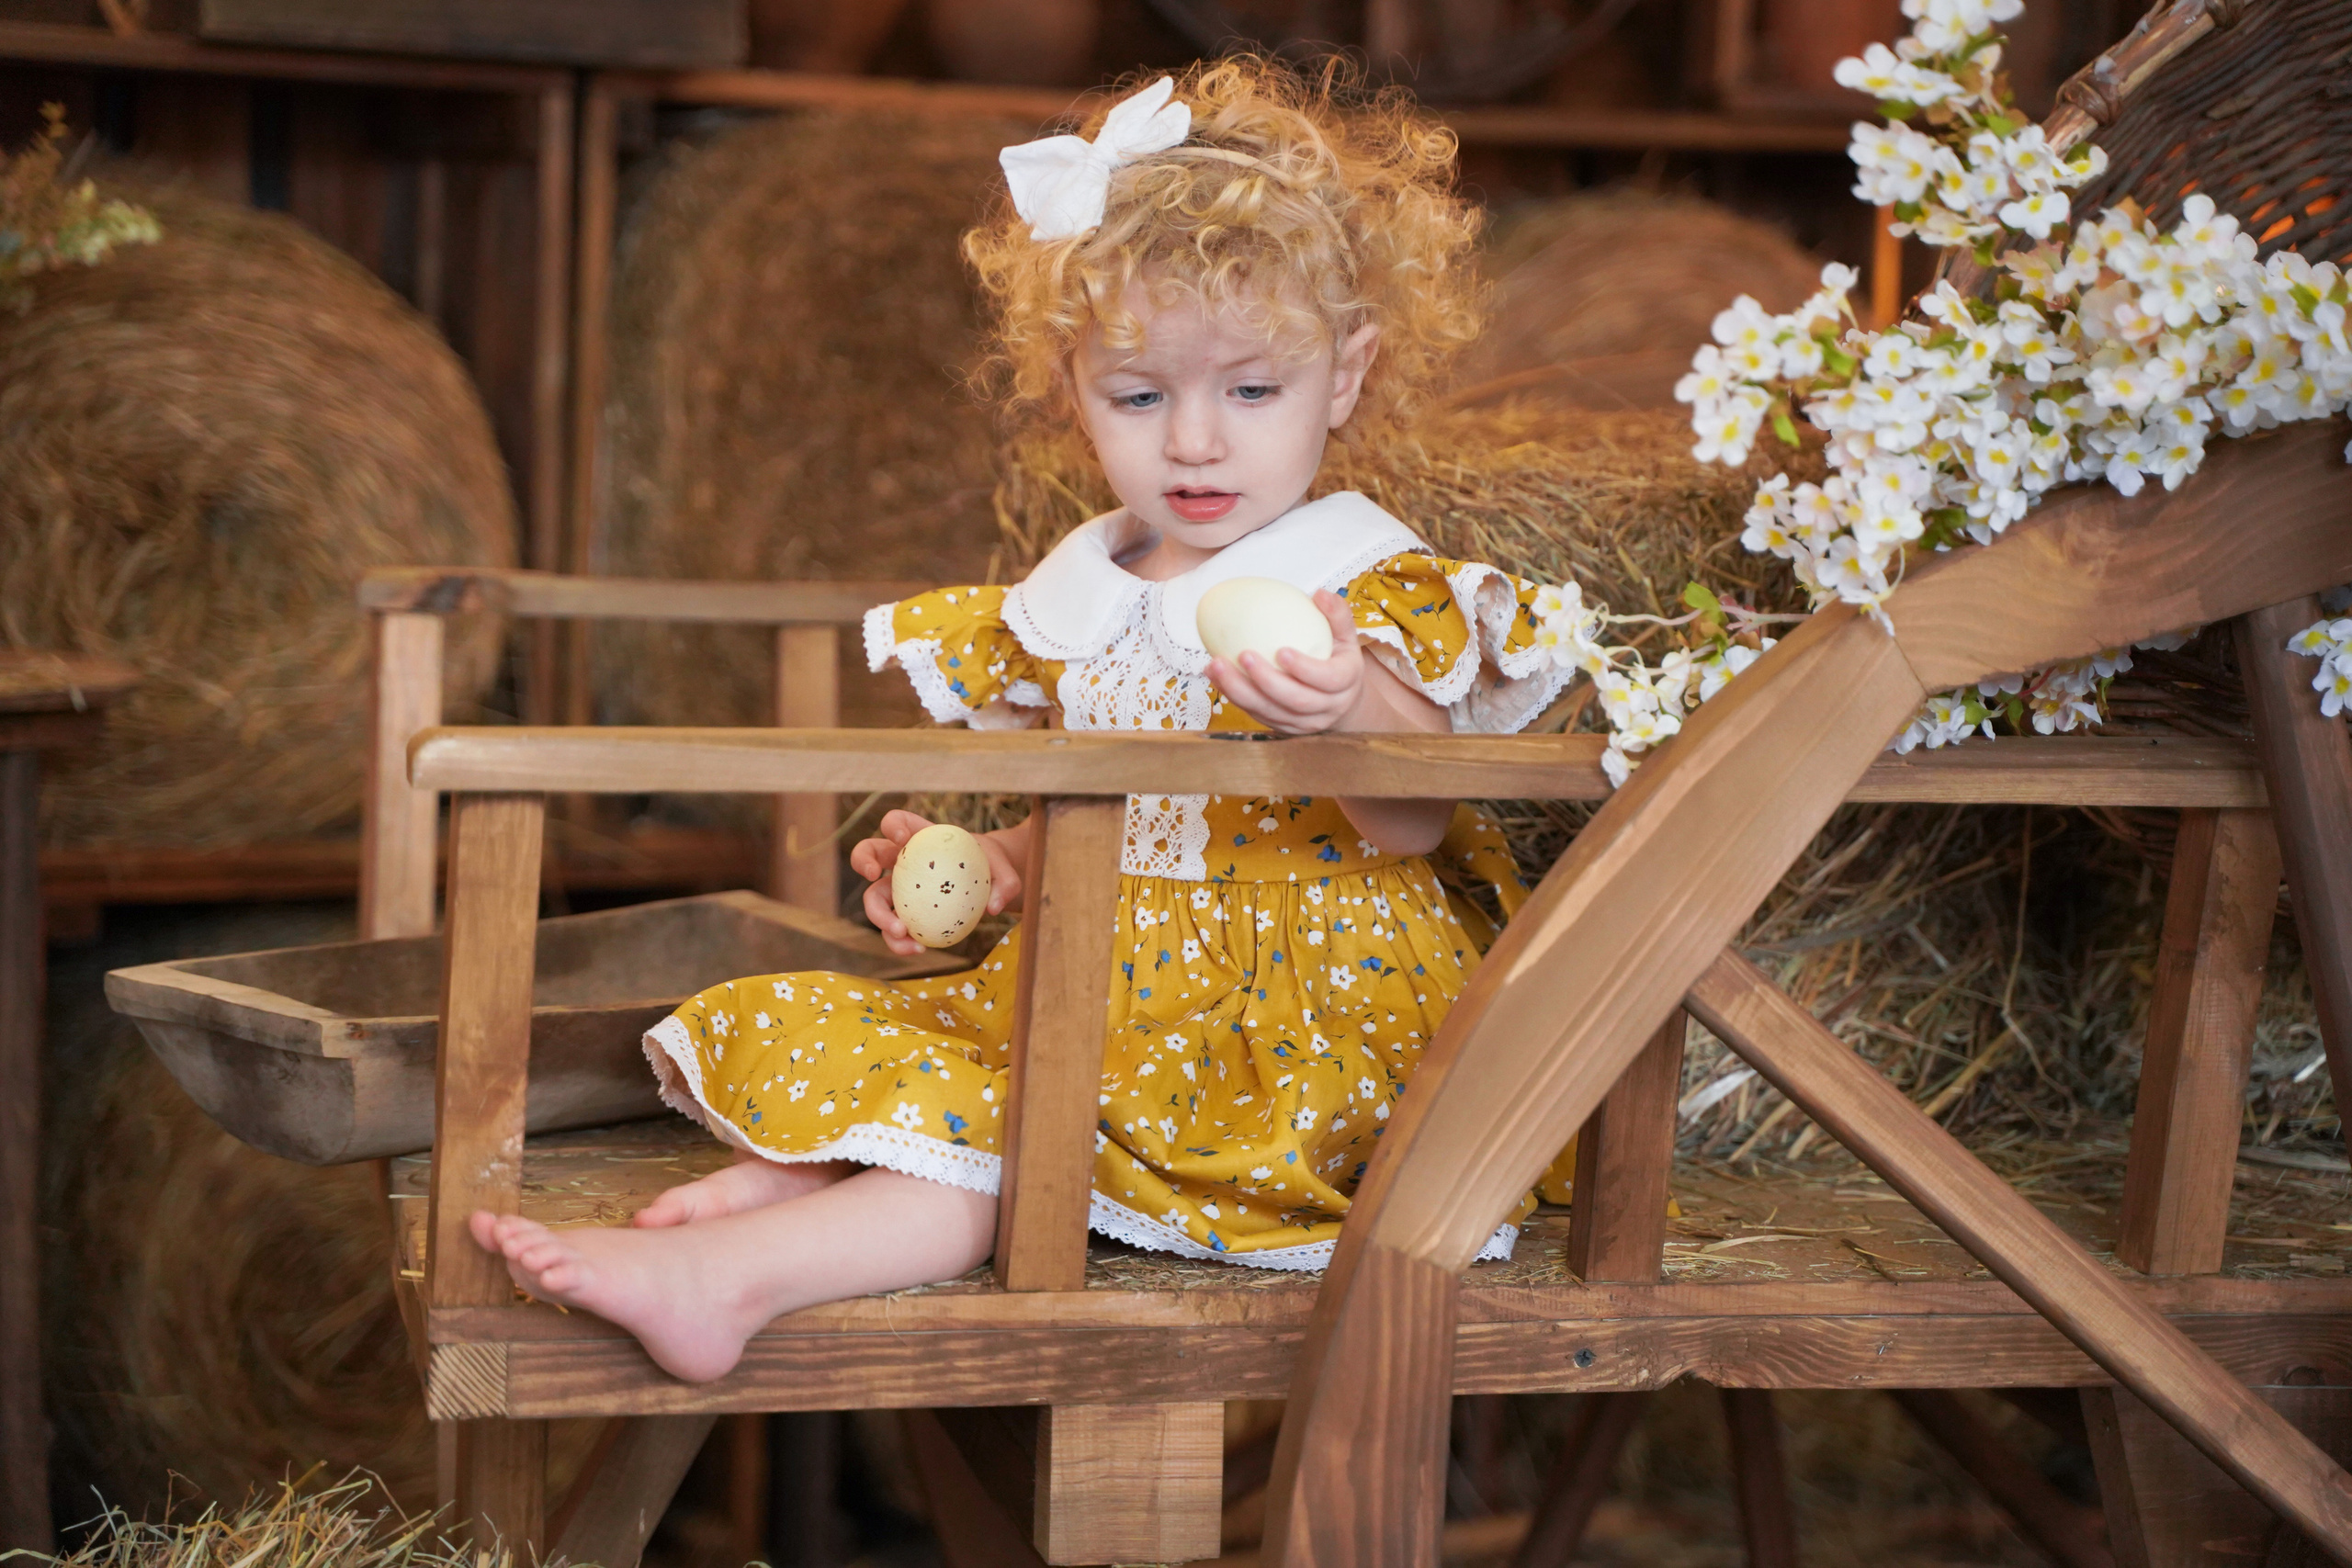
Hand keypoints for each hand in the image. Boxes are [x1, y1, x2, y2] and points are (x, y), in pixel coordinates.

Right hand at [850, 809, 1024, 956]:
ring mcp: (899, 888)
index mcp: (922, 838)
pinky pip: (892, 928)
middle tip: (874, 878)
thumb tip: (993, 907)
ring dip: (879, 917)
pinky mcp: (904, 914)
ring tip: (902, 933)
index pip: (898, 821)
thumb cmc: (990, 868)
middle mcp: (903, 861)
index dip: (893, 825)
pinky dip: (900, 941)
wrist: (988, 888)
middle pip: (868, 852)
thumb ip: (1005, 882)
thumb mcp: (1003, 868)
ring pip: (874, 898)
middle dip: (862, 860)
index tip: (903, 840)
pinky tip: (919, 949)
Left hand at [1206, 590, 1365, 735]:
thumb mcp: (1345, 636)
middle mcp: (1327, 708)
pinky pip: (1257, 714)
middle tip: (1243, 655)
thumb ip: (1336, 614)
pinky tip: (1215, 675)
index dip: (1305, 669)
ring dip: (1240, 691)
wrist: (1340, 700)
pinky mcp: (1284, 728)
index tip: (1281, 651)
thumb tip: (1320, 594)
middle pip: (1296, 700)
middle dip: (1266, 681)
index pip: (1328, 679)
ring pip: (1270, 712)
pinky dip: (1234, 696)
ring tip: (1216, 665)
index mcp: (1346, 682)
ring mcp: (1304, 723)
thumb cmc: (1338, 659)